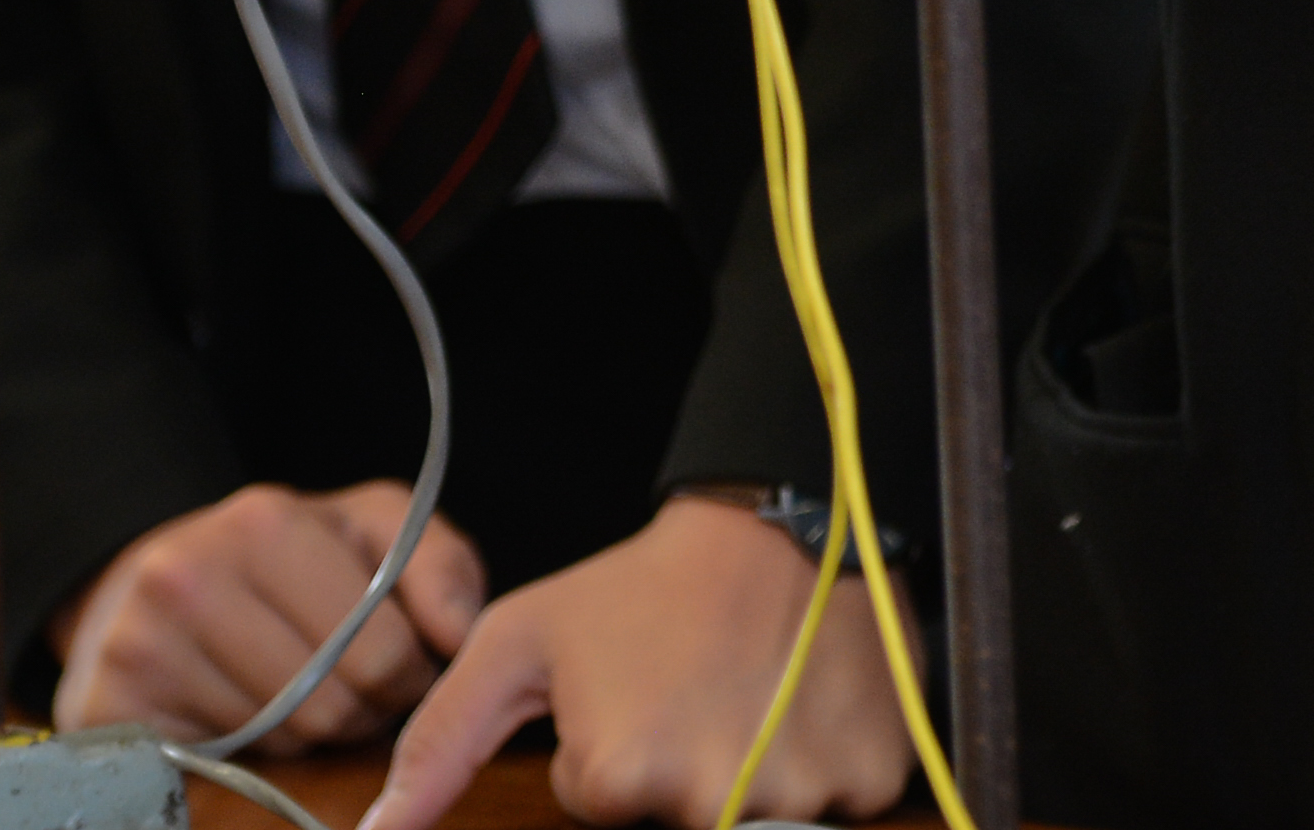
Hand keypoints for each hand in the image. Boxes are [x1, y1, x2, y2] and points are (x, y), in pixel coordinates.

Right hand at [52, 479, 487, 748]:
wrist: (148, 578)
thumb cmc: (279, 554)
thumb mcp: (370, 527)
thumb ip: (439, 564)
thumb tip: (459, 635)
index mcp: (263, 522)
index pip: (384, 649)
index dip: (410, 674)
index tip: (405, 667)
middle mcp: (188, 577)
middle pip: (331, 703)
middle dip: (363, 708)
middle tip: (357, 688)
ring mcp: (138, 645)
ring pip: (277, 740)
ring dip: (308, 732)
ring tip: (299, 690)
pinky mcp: (106, 708)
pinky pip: (218, 765)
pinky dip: (249, 750)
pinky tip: (247, 709)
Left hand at [363, 496, 908, 829]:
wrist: (790, 514)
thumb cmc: (646, 585)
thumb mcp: (522, 642)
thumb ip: (439, 744)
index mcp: (620, 774)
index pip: (604, 809)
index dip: (613, 759)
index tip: (637, 698)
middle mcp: (713, 799)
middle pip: (681, 822)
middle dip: (680, 776)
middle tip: (694, 698)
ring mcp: (803, 793)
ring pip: (762, 820)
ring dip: (753, 776)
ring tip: (752, 696)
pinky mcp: (875, 781)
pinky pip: (842, 806)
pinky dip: (826, 766)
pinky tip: (807, 706)